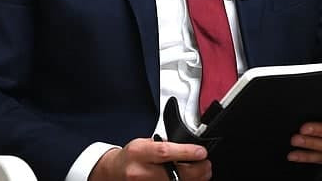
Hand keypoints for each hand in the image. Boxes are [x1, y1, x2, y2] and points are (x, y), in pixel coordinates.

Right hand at [90, 138, 210, 180]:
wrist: (115, 172)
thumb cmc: (132, 157)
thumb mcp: (145, 143)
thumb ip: (165, 145)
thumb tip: (189, 147)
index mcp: (139, 154)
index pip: (165, 153)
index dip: (186, 153)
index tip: (201, 152)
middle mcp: (140, 172)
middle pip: (174, 174)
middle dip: (196, 170)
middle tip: (206, 164)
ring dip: (195, 180)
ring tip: (203, 172)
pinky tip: (191, 180)